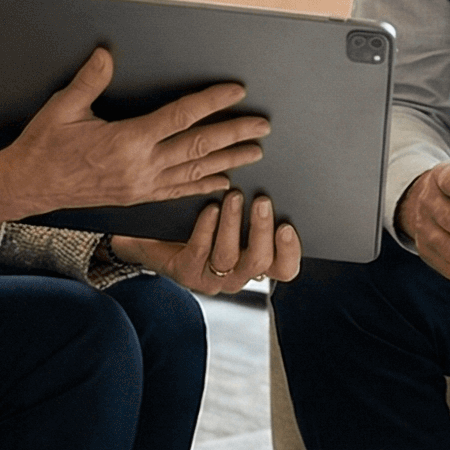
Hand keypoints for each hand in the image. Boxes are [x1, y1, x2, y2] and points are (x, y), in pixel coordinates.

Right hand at [0, 47, 269, 228]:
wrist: (29, 187)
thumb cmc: (44, 146)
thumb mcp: (62, 108)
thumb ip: (89, 81)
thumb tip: (106, 54)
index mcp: (126, 141)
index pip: (180, 117)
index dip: (211, 102)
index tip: (236, 91)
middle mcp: (140, 166)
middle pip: (198, 146)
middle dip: (234, 134)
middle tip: (263, 125)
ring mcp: (141, 186)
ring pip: (195, 172)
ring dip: (228, 160)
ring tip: (255, 152)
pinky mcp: (138, 198)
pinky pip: (178, 192)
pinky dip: (204, 186)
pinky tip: (224, 183)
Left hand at [110, 191, 302, 295]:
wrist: (159, 235)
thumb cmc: (204, 218)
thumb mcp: (236, 212)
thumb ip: (256, 203)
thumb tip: (275, 171)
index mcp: (257, 261)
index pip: (284, 268)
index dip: (290, 250)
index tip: (286, 225)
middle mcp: (239, 274)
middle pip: (260, 262)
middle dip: (261, 229)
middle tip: (261, 201)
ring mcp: (212, 278)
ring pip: (228, 257)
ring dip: (232, 224)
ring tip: (233, 196)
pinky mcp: (187, 273)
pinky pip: (199, 252)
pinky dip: (207, 228)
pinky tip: (209, 208)